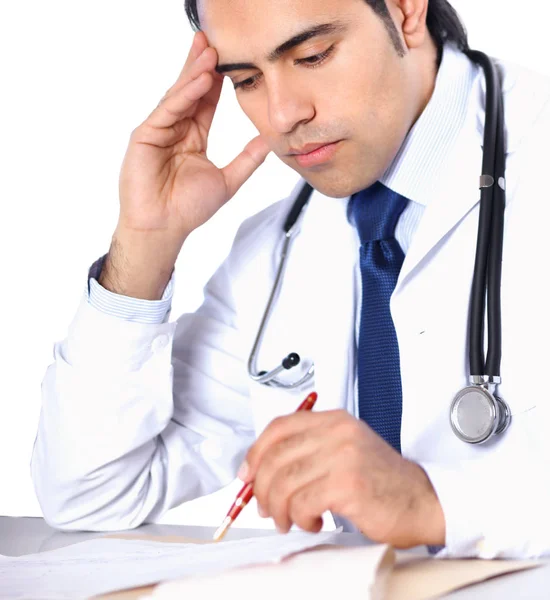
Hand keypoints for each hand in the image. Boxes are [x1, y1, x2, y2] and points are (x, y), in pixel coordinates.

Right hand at [118, 31, 270, 239]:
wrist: (165, 227)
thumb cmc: (189, 209)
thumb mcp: (228, 180)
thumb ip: (247, 160)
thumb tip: (268, 143)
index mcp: (192, 137)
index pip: (207, 102)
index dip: (217, 82)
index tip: (230, 61)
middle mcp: (175, 129)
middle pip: (190, 91)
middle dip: (201, 66)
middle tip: (214, 41)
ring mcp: (159, 131)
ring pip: (178, 96)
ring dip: (194, 74)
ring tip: (209, 53)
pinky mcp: (145, 136)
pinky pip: (167, 110)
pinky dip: (183, 95)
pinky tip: (199, 81)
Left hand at [241, 409, 444, 548]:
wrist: (421, 500)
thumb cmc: (380, 480)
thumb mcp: (343, 450)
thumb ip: (307, 451)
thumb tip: (259, 469)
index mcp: (334, 420)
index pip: (280, 427)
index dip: (256, 452)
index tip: (247, 474)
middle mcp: (338, 433)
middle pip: (277, 457)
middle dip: (262, 488)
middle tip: (266, 507)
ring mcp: (343, 456)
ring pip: (285, 483)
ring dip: (280, 509)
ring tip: (291, 519)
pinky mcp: (348, 484)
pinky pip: (302, 503)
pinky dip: (300, 518)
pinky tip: (313, 521)